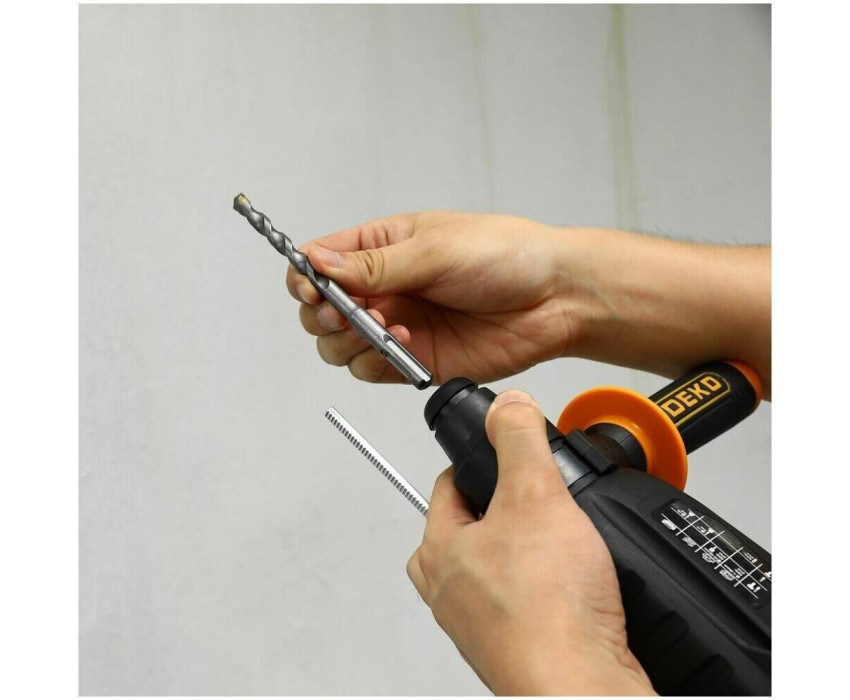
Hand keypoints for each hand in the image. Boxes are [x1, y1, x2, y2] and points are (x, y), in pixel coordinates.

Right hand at [286, 211, 576, 384]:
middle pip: (318, 310)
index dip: (305, 277)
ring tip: (386, 327)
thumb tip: (319, 263)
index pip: (319, 262)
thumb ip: (375, 264)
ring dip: (350, 341)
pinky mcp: (415, 360)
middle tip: (348, 314)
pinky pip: (373, 371)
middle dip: (323, 315)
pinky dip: (379, 363)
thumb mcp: (436, 248)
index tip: (312, 288)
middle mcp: (383, 288)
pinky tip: (408, 344)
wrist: (555, 298)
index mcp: (382, 247)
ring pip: (339, 346)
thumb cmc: (507, 254)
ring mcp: (396, 326)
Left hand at [406, 389, 654, 695]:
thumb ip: (519, 442)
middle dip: (500, 507)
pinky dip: (544, 585)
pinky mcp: (516, 645)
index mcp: (440, 551)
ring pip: (495, 567)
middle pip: (467, 528)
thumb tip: (507, 407)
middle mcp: (452, 592)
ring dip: (525, 549)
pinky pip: (523, 601)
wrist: (581, 686)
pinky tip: (572, 583)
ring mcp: (482, 623)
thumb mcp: (536, 496)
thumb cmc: (547, 613)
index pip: (446, 486)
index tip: (498, 451)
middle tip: (532, 497)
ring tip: (557, 538)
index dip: (476, 460)